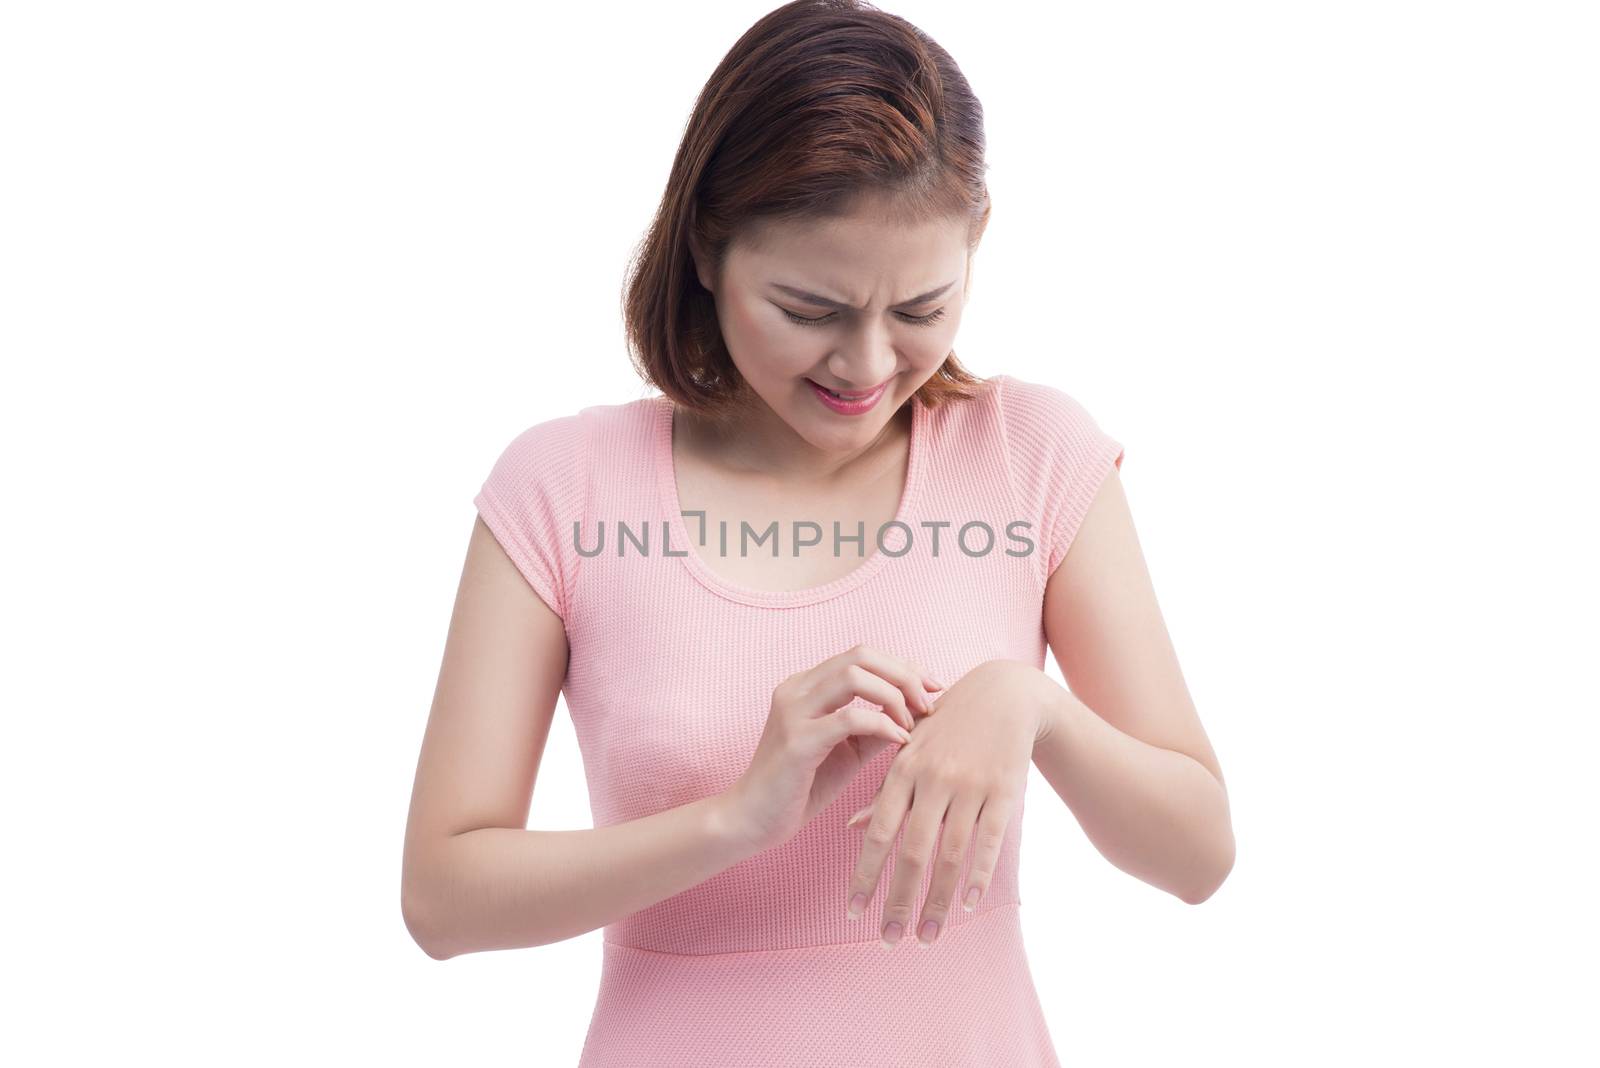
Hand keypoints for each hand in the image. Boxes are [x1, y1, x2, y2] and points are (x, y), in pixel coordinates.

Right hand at [721, 644, 945, 852]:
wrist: (752, 821)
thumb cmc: (801, 788)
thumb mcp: (848, 751)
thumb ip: (877, 727)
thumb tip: (917, 711)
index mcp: (805, 686)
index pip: (862, 655)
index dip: (903, 665)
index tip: (933, 688)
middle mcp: (796, 689)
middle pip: (861, 654)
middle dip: (904, 673)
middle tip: (929, 702)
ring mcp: (793, 711)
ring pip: (854, 675)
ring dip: (895, 695)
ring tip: (911, 723)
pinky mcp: (797, 740)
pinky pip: (850, 717)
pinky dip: (884, 724)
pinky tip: (899, 741)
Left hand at [842, 658, 1053, 946]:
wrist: (1004, 694)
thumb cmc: (948, 726)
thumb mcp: (911, 748)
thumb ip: (884, 790)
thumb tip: (852, 829)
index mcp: (904, 768)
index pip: (878, 831)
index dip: (865, 874)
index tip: (853, 912)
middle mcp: (934, 779)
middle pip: (914, 852)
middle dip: (899, 900)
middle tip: (888, 940)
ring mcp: (971, 785)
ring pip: (951, 855)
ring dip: (938, 901)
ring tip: (927, 936)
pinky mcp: (1004, 789)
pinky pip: (989, 841)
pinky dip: (978, 874)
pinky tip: (967, 904)